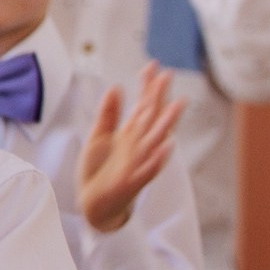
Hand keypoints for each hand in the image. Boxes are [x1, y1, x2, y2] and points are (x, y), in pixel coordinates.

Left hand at [78, 64, 183, 233]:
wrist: (93, 203)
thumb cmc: (99, 171)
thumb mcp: (98, 136)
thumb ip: (108, 113)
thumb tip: (115, 88)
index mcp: (130, 133)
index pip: (142, 105)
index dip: (147, 85)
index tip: (152, 66)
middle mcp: (138, 144)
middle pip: (151, 116)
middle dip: (159, 97)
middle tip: (168, 76)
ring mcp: (138, 162)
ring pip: (156, 140)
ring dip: (167, 123)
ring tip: (176, 106)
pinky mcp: (133, 181)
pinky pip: (149, 169)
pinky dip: (158, 159)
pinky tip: (166, 147)